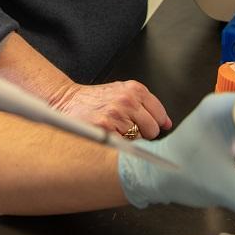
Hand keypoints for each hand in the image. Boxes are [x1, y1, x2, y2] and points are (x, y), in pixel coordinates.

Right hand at [51, 80, 172, 138]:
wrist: (67, 100)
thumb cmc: (96, 99)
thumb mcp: (122, 92)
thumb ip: (146, 105)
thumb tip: (167, 124)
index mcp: (134, 89)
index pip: (159, 114)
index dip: (154, 124)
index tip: (147, 127)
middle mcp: (127, 100)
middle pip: (152, 129)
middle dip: (143, 133)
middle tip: (127, 128)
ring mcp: (117, 114)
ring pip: (138, 139)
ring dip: (128, 139)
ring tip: (114, 129)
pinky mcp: (106, 128)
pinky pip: (124, 144)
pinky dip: (118, 144)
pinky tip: (108, 135)